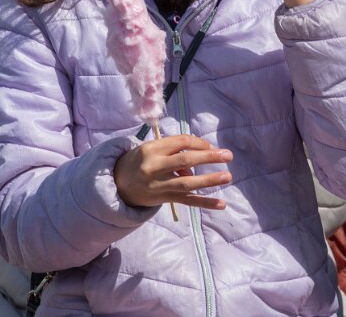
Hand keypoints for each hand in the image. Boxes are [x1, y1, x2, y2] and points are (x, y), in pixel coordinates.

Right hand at [114, 134, 232, 209]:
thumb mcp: (151, 149)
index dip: (199, 143)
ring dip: (209, 180)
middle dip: (208, 157)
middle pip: (185, 160)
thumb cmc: (141, 161)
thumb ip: (173, 151)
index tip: (212, 147)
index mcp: (152, 149)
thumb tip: (198, 161)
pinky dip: (205, 202)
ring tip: (227, 176)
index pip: (181, 141)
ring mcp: (159, 184)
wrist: (118, 184)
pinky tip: (221, 203)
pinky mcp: (163, 199)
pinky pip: (187, 201)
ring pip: (187, 183)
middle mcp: (154, 166)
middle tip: (228, 155)